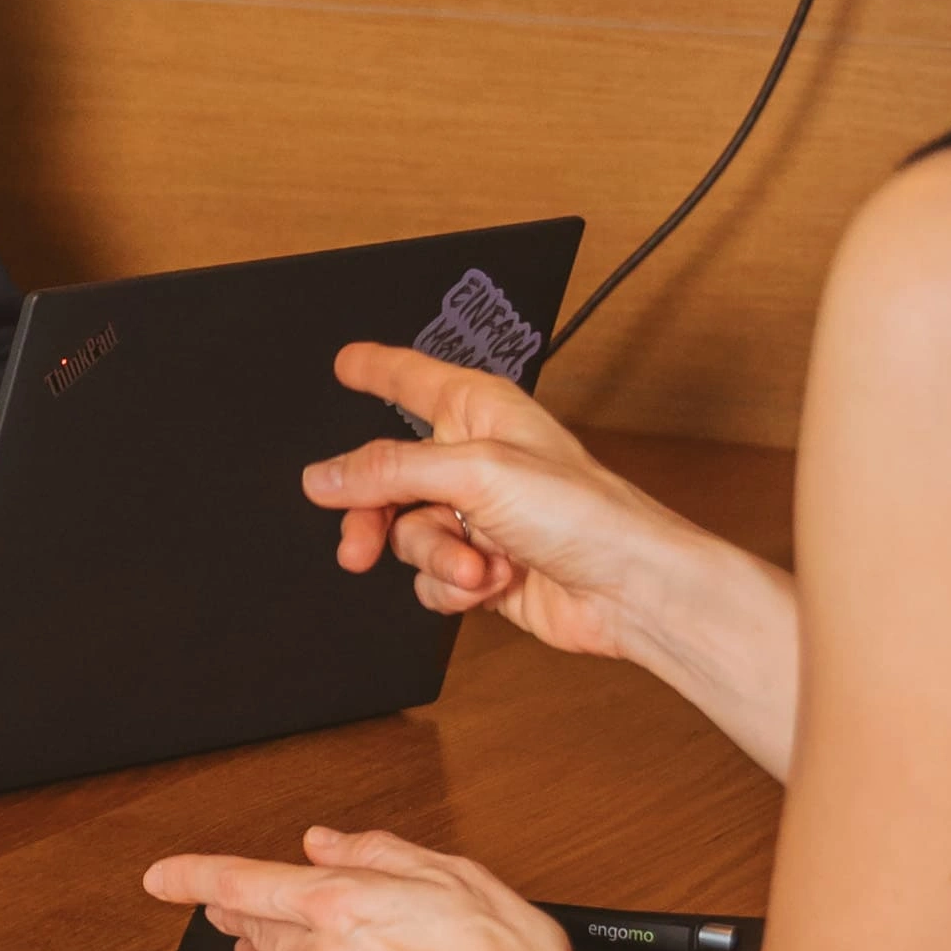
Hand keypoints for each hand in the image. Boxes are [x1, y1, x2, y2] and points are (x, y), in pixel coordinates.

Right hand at [305, 348, 707, 661]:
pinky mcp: (481, 569)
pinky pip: (430, 579)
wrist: (626, 589)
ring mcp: (477, 517)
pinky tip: (491, 583)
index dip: (376, 369)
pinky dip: (454, 587)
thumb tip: (324, 477)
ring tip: (476, 565)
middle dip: (375, 517)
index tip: (345, 361)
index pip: (412, 379)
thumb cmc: (582, 512)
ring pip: (407, 536)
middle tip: (358, 546)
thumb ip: (390, 472)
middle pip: (387, 478)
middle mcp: (474, 461)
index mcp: (478, 412)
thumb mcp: (473, 472)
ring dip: (437, 558)